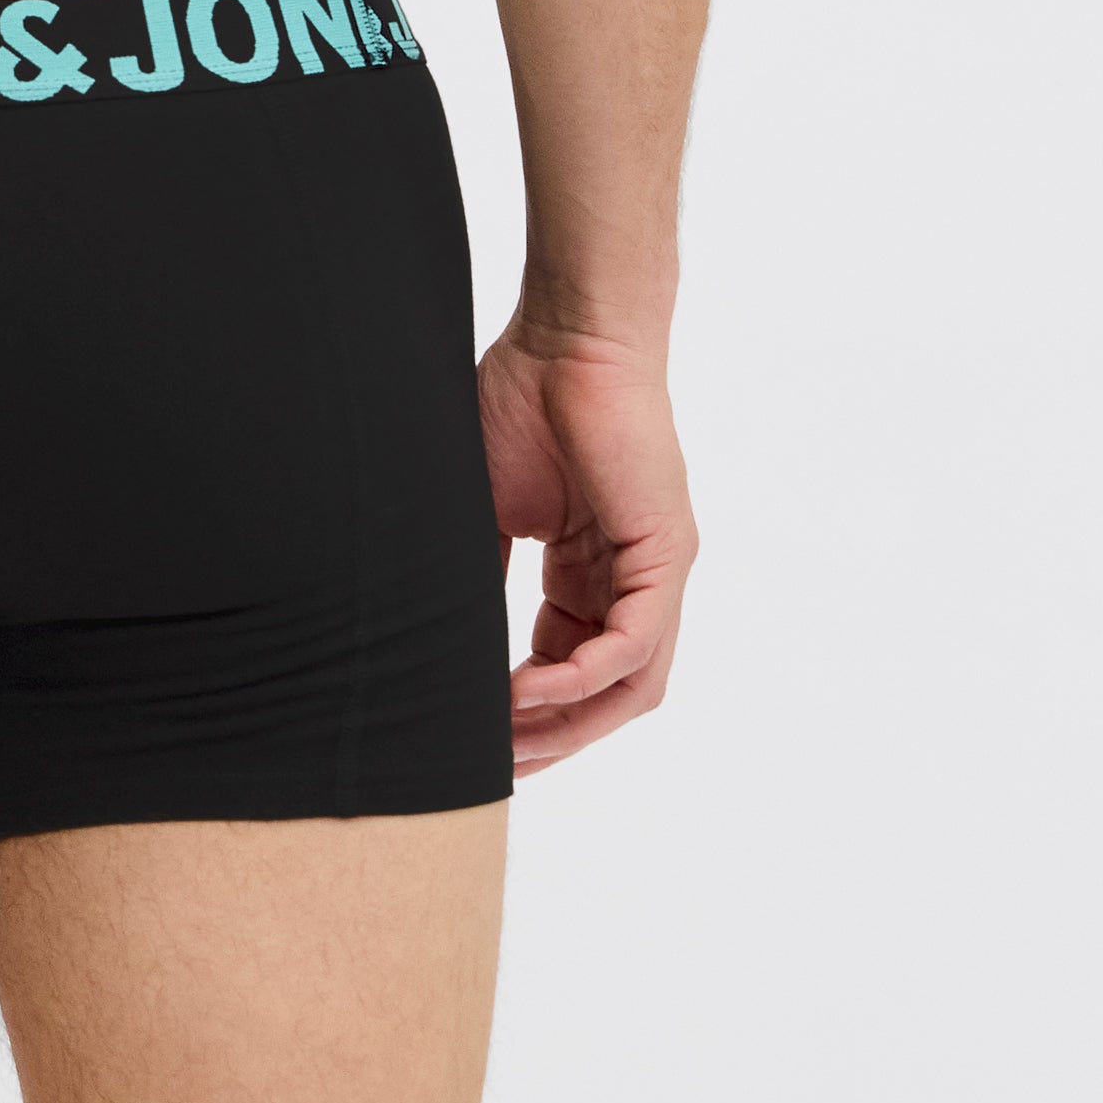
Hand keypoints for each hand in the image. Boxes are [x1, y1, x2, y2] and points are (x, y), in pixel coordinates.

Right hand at [478, 317, 695, 775]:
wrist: (565, 338)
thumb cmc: (521, 400)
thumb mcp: (484, 507)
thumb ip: (476, 574)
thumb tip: (436, 636)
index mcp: (591, 569)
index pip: (569, 665)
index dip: (528, 711)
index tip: (476, 735)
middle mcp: (632, 579)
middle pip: (606, 693)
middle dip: (551, 737)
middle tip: (495, 764)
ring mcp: (656, 569)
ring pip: (630, 684)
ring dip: (572, 722)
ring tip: (510, 738)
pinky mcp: (666, 553)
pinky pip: (636, 643)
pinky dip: (586, 675)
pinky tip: (532, 689)